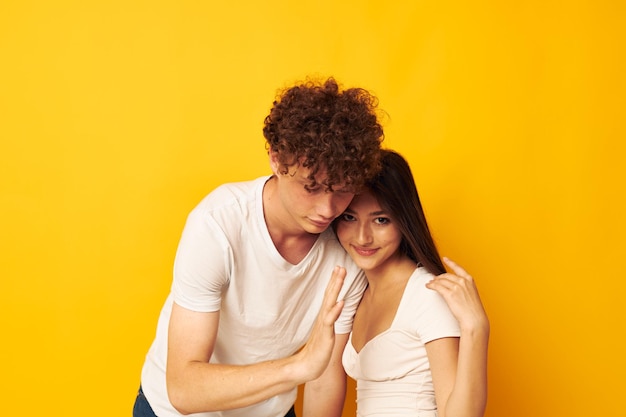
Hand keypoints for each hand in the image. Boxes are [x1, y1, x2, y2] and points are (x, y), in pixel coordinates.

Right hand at [296, 266, 345, 380]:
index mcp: (323, 316)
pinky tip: (340, 302)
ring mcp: (323, 325)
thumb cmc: (318, 350)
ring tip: (340, 276)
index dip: (334, 282)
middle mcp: (323, 318)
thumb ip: (328, 321)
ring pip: (329, 303)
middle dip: (335, 280)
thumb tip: (333, 311)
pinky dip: (335, 311)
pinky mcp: (325, 334)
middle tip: (340, 266)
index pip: (329, 296)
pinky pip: (330, 321)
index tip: (338, 268)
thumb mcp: (325, 332)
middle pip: (329, 295)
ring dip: (335, 289)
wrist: (307, 366)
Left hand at [426, 257, 488, 331]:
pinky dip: (431, 285)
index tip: (445, 258)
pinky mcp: (450, 294)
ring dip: (434, 281)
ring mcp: (456, 287)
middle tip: (434, 279)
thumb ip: (464, 288)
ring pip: (441, 280)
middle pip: (447, 275)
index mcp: (470, 280)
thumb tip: (454, 286)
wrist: (474, 320)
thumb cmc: (473, 310)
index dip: (450, 262)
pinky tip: (428, 286)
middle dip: (439, 277)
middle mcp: (463, 281)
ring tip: (430, 283)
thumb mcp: (471, 295)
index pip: (458, 268)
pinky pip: (437, 287)